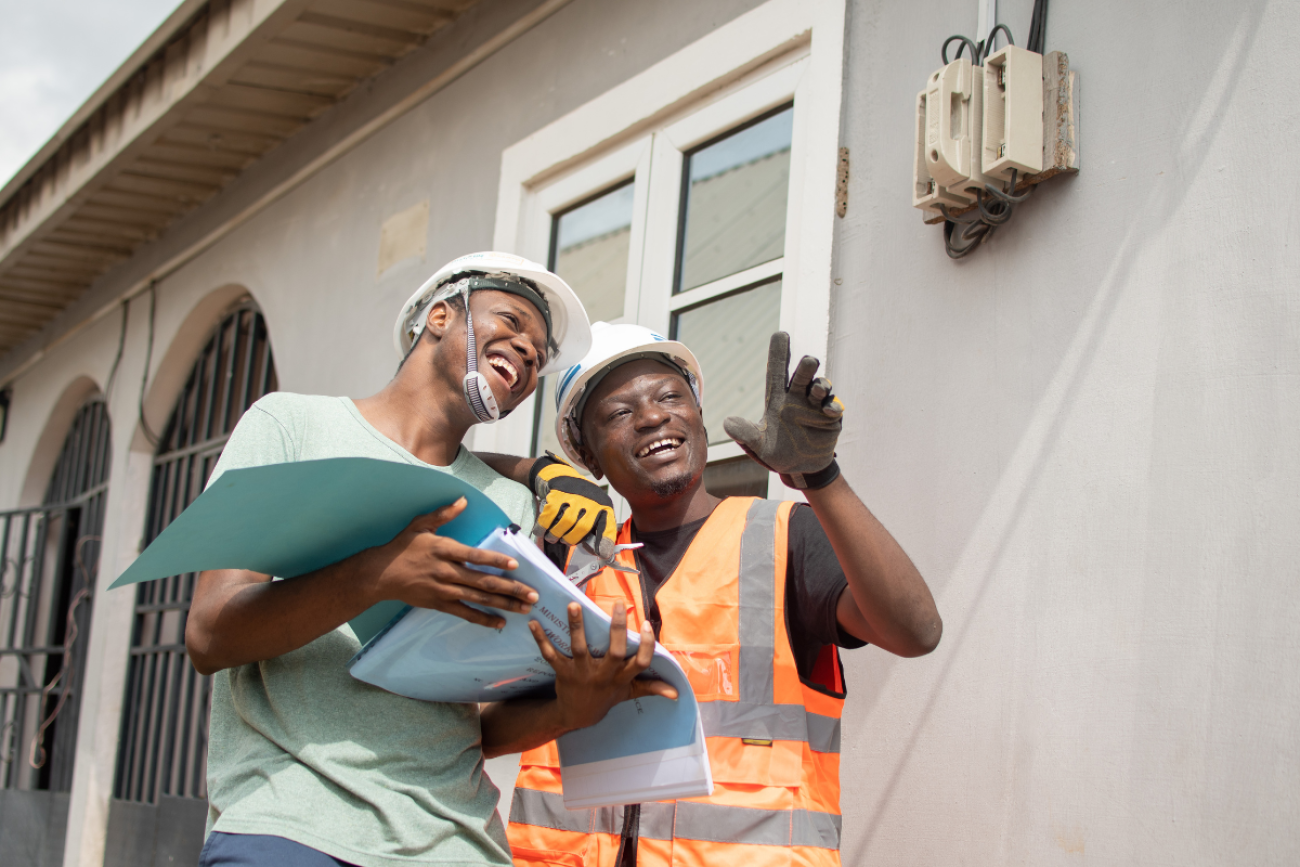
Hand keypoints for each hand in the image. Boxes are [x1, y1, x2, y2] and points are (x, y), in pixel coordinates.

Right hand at [362, 497, 537, 628]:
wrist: (380, 574)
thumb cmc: (402, 547)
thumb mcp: (420, 525)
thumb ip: (443, 513)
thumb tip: (463, 499)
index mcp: (444, 550)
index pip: (474, 556)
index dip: (495, 560)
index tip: (515, 565)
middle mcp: (446, 572)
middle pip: (483, 582)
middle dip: (511, 589)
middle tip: (532, 595)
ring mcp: (443, 590)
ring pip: (478, 599)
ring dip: (503, 604)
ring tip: (524, 609)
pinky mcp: (439, 604)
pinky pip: (464, 613)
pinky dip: (482, 619)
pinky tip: (499, 623)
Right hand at [529, 452, 616, 558]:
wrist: (560, 476)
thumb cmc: (577, 501)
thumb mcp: (590, 513)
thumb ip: (594, 532)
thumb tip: (600, 554)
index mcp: (603, 506)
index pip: (607, 525)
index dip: (605, 541)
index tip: (603, 554)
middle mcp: (592, 499)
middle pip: (582, 528)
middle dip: (570, 539)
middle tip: (564, 540)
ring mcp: (575, 495)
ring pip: (565, 523)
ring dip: (555, 535)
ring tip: (552, 537)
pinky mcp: (558, 492)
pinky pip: (549, 515)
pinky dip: (543, 527)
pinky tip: (541, 531)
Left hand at [529, 602, 677, 731]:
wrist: (576, 716)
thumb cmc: (606, 698)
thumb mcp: (629, 694)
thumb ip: (651, 688)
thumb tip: (676, 692)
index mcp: (621, 678)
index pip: (639, 663)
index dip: (646, 645)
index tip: (647, 624)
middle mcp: (602, 675)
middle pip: (613, 651)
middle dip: (616, 627)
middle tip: (618, 604)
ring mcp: (581, 673)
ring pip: (579, 648)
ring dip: (576, 627)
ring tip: (574, 605)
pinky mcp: (562, 672)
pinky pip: (551, 654)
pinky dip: (541, 639)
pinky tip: (534, 623)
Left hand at [723, 331, 844, 489]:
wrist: (800, 468)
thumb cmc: (777, 452)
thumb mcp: (759, 445)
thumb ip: (745, 434)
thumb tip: (727, 423)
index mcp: (779, 398)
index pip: (778, 370)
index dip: (779, 352)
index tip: (781, 334)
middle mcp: (798, 396)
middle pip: (802, 374)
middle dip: (807, 366)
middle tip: (808, 362)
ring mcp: (816, 405)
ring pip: (821, 386)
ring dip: (821, 385)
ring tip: (818, 389)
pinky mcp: (831, 418)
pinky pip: (834, 406)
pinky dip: (833, 405)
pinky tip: (829, 410)